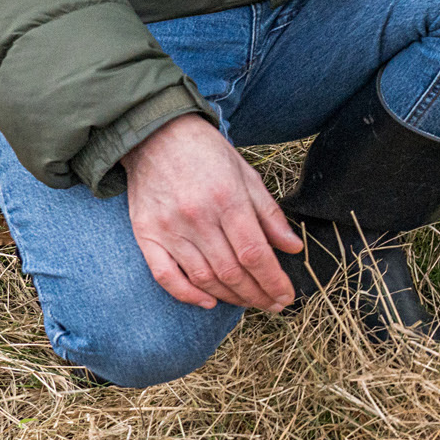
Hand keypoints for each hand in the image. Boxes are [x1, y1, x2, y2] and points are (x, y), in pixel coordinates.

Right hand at [120, 114, 301, 312]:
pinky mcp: (146, 235)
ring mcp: (169, 229)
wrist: (155, 135)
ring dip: (230, 297)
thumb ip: (270, 214)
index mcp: (227, 199)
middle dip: (257, 294)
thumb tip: (294, 248)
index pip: (255, 254)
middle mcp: (197, 218)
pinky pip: (165, 276)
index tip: (286, 296)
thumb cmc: (207, 153)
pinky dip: (188, 295)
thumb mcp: (247, 174)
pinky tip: (209, 302)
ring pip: (203, 278)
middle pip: (232, 271)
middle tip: (273, 304)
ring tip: (250, 303)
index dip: (273, 281)